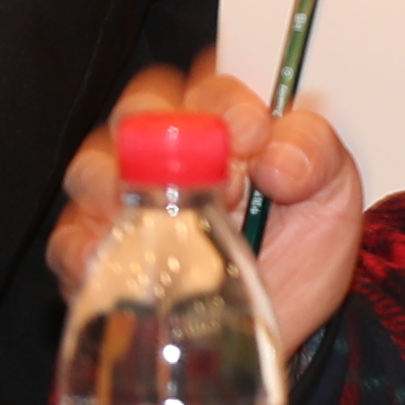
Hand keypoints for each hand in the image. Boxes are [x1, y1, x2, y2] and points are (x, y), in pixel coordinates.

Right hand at [50, 59, 365, 349]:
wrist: (277, 323)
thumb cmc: (298, 249)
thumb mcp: (333, 195)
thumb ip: (316, 154)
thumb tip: (277, 157)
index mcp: (221, 118)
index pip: (210, 82)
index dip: (226, 101)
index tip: (253, 134)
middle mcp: (164, 147)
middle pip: (140, 109)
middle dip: (171, 138)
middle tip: (219, 183)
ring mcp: (122, 196)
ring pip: (94, 164)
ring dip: (123, 185)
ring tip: (164, 219)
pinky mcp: (94, 249)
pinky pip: (70, 237)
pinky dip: (85, 246)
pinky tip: (112, 258)